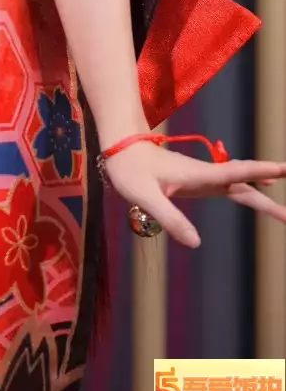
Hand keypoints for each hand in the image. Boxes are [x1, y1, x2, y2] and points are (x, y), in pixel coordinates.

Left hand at [105, 142, 285, 247]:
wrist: (120, 147)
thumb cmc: (130, 170)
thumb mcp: (145, 197)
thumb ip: (170, 218)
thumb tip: (196, 244)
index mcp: (197, 175)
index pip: (235, 173)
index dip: (259, 172)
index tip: (284, 169)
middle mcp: (204, 174)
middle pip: (244, 184)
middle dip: (268, 195)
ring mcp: (202, 177)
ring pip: (238, 186)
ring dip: (261, 195)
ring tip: (283, 211)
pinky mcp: (196, 182)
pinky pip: (227, 186)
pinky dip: (246, 190)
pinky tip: (255, 192)